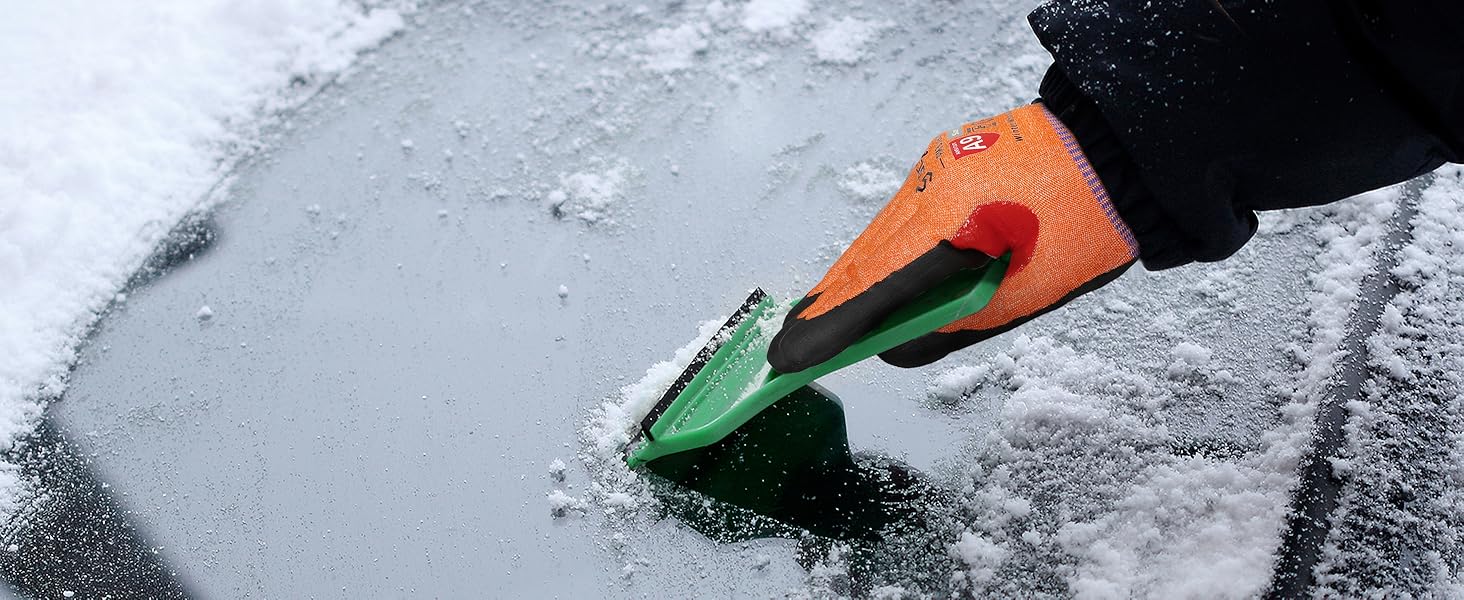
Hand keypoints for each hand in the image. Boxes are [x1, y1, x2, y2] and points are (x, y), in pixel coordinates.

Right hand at [767, 104, 1138, 369]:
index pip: (877, 289)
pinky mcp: (938, 162)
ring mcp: (932, 171)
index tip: (788, 357)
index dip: (829, 329)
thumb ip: (948, 328)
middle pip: (862, 261)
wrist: (1114, 152)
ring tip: (814, 320)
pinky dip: (876, 251)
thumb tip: (887, 349)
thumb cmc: (1082, 232)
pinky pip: (895, 216)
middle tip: (785, 346)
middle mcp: (932, 193)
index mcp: (959, 230)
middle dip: (824, 309)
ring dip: (847, 281)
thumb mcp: (1022, 299)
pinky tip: (862, 276)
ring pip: (874, 236)